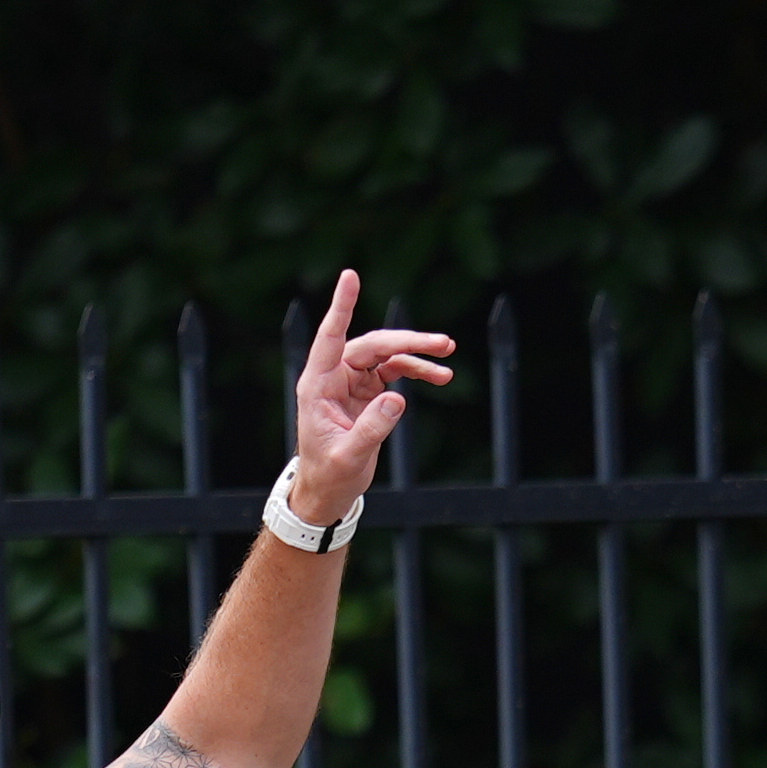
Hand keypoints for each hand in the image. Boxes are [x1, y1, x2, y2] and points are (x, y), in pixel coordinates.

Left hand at [279, 269, 456, 533]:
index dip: (342, 306)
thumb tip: (398, 399)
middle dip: (408, 342)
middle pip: (372, 345)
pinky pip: (393, 371)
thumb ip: (372, 429)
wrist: (329, 491)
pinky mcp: (366, 391)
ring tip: (448, 360)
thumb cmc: (330, 475)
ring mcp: (351, 381)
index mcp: (318, 385)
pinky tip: (438, 376)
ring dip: (416, 356)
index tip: (350, 276)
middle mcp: (333, 376)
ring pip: (386, 355)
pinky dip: (416, 372)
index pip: (331, 337)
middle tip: (444, 344)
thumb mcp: (349, 457)